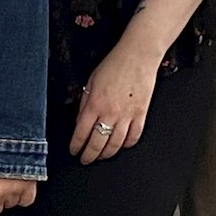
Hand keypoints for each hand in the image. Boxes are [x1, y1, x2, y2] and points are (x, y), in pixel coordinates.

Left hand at [70, 41, 160, 163]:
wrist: (138, 55)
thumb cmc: (115, 64)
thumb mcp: (91, 81)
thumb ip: (84, 102)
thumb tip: (80, 121)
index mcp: (94, 103)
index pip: (81, 133)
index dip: (76, 146)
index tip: (74, 151)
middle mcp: (110, 112)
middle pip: (97, 144)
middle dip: (89, 156)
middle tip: (85, 159)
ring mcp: (127, 115)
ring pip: (115, 145)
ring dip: (106, 154)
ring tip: (101, 156)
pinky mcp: (141, 114)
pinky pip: (133, 137)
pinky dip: (127, 145)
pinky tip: (121, 145)